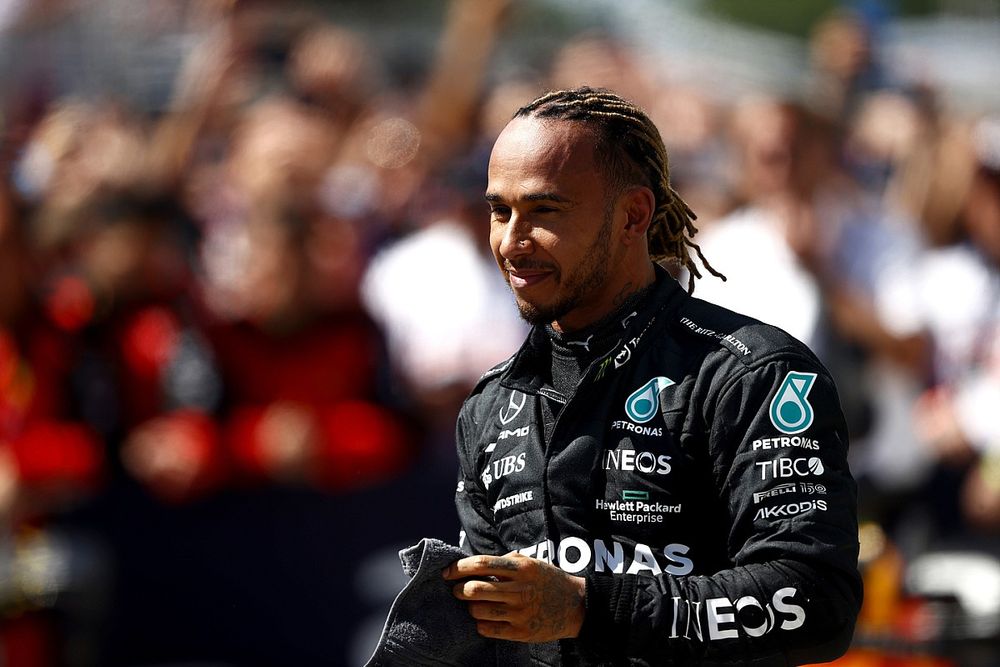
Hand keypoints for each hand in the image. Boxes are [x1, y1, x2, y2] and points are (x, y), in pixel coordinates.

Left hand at [443, 552, 584, 642]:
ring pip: (478, 611)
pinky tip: (483, 619)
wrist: (576, 606)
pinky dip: (480, 624)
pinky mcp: (520, 632)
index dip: (459, 568)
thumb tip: (475, 564)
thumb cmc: (548, 581)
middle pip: (475, 589)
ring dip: (469, 607)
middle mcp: (520, 590)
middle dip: (459, 590)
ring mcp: (520, 613)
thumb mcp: (532, 563)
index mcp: (521, 568)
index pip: (481, 564)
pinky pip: (488, 629)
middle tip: (456, 590)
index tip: (447, 572)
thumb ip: (506, 562)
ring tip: (473, 605)